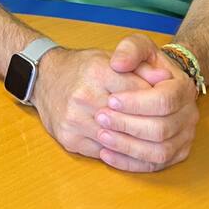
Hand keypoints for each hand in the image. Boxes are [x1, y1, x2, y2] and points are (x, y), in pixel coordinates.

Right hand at [29, 47, 151, 160]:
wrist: (44, 78)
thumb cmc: (80, 67)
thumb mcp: (108, 56)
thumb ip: (138, 63)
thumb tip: (164, 76)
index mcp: (97, 71)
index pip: (139, 91)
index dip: (154, 99)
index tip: (163, 103)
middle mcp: (84, 96)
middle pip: (130, 119)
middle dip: (149, 123)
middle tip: (163, 125)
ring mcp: (75, 120)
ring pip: (118, 139)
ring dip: (136, 141)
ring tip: (149, 139)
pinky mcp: (69, 138)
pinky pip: (104, 152)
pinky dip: (119, 152)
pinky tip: (128, 146)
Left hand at [94, 34, 199, 171]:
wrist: (158, 83)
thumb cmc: (145, 65)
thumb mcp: (139, 47)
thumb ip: (130, 49)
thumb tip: (118, 63)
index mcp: (183, 88)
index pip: (164, 100)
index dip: (136, 103)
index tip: (111, 99)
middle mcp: (189, 115)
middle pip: (162, 129)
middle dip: (128, 125)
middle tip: (100, 117)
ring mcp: (185, 137)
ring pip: (159, 151)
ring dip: (128, 146)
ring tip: (101, 136)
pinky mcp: (175, 154)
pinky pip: (154, 165)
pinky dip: (130, 163)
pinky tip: (106, 154)